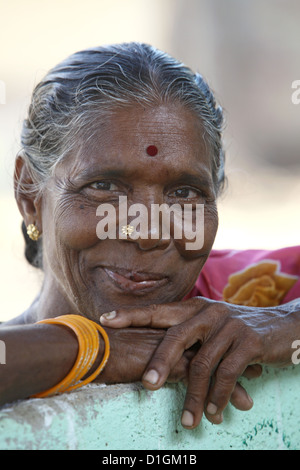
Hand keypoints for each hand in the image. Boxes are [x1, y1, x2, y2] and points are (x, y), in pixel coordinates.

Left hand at [100, 297, 296, 428]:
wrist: (283, 327)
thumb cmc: (238, 330)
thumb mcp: (211, 326)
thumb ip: (188, 335)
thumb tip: (159, 356)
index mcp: (194, 307)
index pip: (158, 311)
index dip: (131, 315)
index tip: (106, 321)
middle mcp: (209, 312)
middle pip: (176, 336)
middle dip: (159, 362)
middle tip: (146, 385)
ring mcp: (229, 325)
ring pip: (202, 364)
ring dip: (194, 396)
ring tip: (188, 421)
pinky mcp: (248, 341)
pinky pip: (227, 373)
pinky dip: (219, 396)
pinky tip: (215, 412)